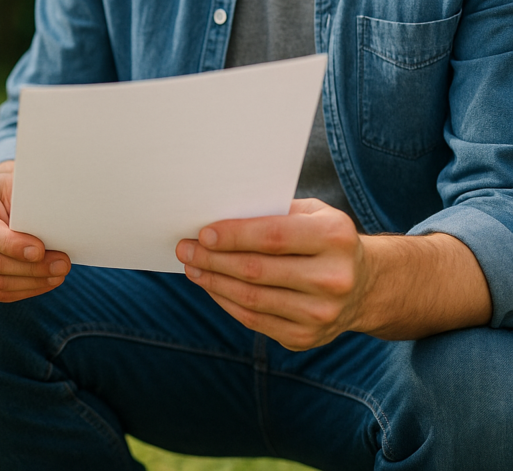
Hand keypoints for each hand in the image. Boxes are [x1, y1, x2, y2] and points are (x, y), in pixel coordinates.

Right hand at [0, 162, 70, 301]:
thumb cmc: (13, 189)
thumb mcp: (20, 185)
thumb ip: (30, 202)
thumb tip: (57, 225)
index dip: (12, 245)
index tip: (41, 250)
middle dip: (30, 267)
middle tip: (62, 265)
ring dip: (30, 282)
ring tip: (58, 274)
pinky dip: (22, 291)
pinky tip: (43, 283)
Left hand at [175, 199, 367, 350]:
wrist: (365, 286)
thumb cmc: (325, 239)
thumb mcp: (313, 214)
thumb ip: (273, 212)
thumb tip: (219, 217)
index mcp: (335, 239)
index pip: (273, 237)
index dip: (233, 236)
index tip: (203, 234)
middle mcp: (333, 279)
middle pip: (256, 270)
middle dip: (213, 259)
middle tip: (185, 249)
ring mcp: (321, 314)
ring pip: (250, 298)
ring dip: (213, 281)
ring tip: (193, 266)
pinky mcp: (306, 338)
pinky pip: (253, 320)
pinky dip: (225, 301)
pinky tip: (211, 285)